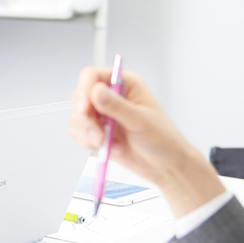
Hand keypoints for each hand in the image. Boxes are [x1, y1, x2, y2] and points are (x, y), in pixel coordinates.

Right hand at [69, 66, 225, 216]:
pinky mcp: (98, 132)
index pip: (92, 76)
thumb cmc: (163, 139)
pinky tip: (110, 148)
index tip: (84, 108)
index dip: (84, 89)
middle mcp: (111, 96)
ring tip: (108, 144)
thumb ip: (117, 106)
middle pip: (80, 97)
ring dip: (88, 134)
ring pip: (78, 118)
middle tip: (98, 134)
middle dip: (86, 118)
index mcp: (125, 84)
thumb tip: (96, 92)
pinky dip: (89, 144)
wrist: (166, 166)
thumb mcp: (141, 121)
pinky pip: (80, 134)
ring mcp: (103, 115)